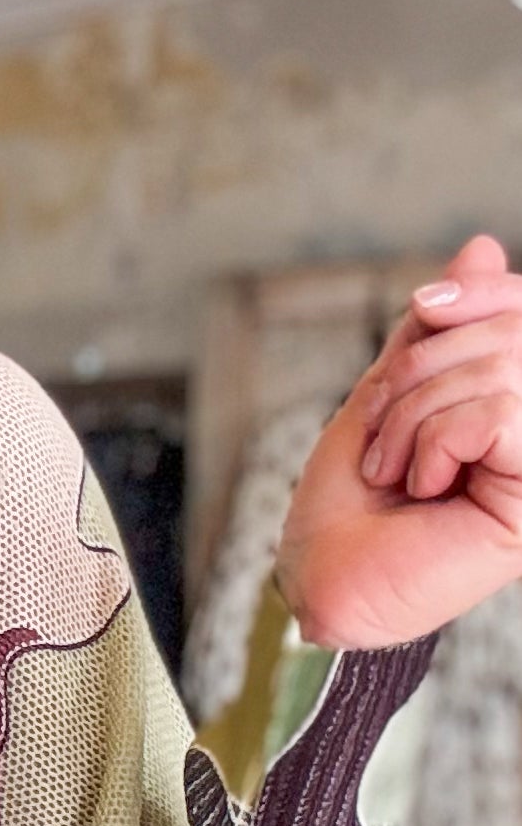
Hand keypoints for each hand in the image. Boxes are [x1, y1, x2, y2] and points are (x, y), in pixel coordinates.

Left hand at [276, 233, 521, 650]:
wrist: (322, 577)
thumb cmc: (349, 501)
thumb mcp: (388, 391)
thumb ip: (437, 328)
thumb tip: (484, 248)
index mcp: (512, 401)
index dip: (479, 291)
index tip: (426, 304)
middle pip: (509, 332)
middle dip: (422, 367)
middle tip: (384, 432)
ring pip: (499, 371)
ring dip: (416, 415)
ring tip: (395, 468)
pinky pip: (495, 414)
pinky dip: (436, 442)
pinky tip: (422, 486)